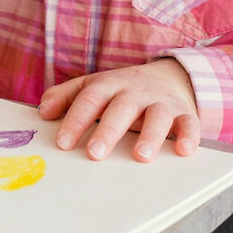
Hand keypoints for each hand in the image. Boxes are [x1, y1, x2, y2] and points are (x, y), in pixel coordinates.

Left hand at [38, 59, 199, 161]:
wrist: (168, 76)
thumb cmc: (123, 89)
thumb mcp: (94, 86)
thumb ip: (67, 96)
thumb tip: (43, 112)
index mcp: (109, 85)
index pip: (89, 99)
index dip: (75, 120)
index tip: (63, 142)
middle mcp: (134, 92)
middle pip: (120, 109)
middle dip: (107, 131)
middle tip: (94, 153)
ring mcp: (160, 102)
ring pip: (156, 116)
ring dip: (150, 135)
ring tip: (140, 156)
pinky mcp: (184, 113)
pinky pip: (189, 123)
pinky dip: (189, 136)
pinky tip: (183, 150)